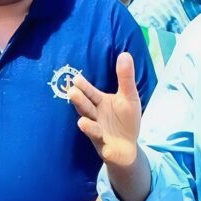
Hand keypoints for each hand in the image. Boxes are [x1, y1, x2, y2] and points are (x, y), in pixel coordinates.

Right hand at [67, 52, 140, 167]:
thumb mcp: (129, 96)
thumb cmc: (126, 120)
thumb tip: (124, 53)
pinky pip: (97, 139)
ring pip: (89, 124)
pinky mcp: (102, 144)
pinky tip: (89, 130)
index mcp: (100, 102)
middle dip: (79, 101)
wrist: (128, 147)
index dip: (84, 86)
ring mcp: (97, 130)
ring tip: (81, 120)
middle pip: (86, 107)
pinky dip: (93, 135)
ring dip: (86, 122)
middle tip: (71, 91)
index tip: (76, 78)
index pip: (90, 93)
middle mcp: (95, 115)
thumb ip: (125, 78)